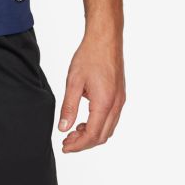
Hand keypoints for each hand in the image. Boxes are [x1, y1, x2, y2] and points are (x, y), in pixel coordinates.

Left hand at [58, 32, 124, 152]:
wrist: (105, 38)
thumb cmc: (89, 56)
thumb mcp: (73, 81)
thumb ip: (69, 107)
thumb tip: (63, 128)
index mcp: (104, 103)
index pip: (93, 135)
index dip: (78, 145)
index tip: (65, 146)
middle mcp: (116, 105)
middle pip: (102, 136)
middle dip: (84, 143)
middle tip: (66, 140)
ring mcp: (120, 101)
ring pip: (108, 129)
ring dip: (92, 134)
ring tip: (73, 131)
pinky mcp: (119, 95)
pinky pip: (111, 118)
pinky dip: (98, 125)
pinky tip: (85, 119)